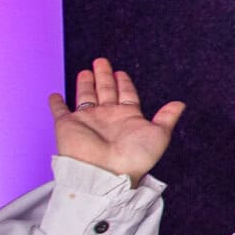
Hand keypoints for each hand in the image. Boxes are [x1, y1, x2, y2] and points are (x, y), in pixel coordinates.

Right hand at [49, 58, 183, 186]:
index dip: (123, 83)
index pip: (125, 94)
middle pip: (106, 91)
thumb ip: (167, 118)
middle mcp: (107, 117)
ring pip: (85, 96)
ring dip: (85, 84)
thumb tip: (180, 104)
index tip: (121, 72)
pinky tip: (55, 95)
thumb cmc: (134, 157)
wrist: (106, 174)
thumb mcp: (158, 134)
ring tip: (86, 71)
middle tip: (101, 61)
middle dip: (104, 76)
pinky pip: (60, 111)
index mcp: (128, 117)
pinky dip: (56, 103)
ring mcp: (87, 120)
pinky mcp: (67, 125)